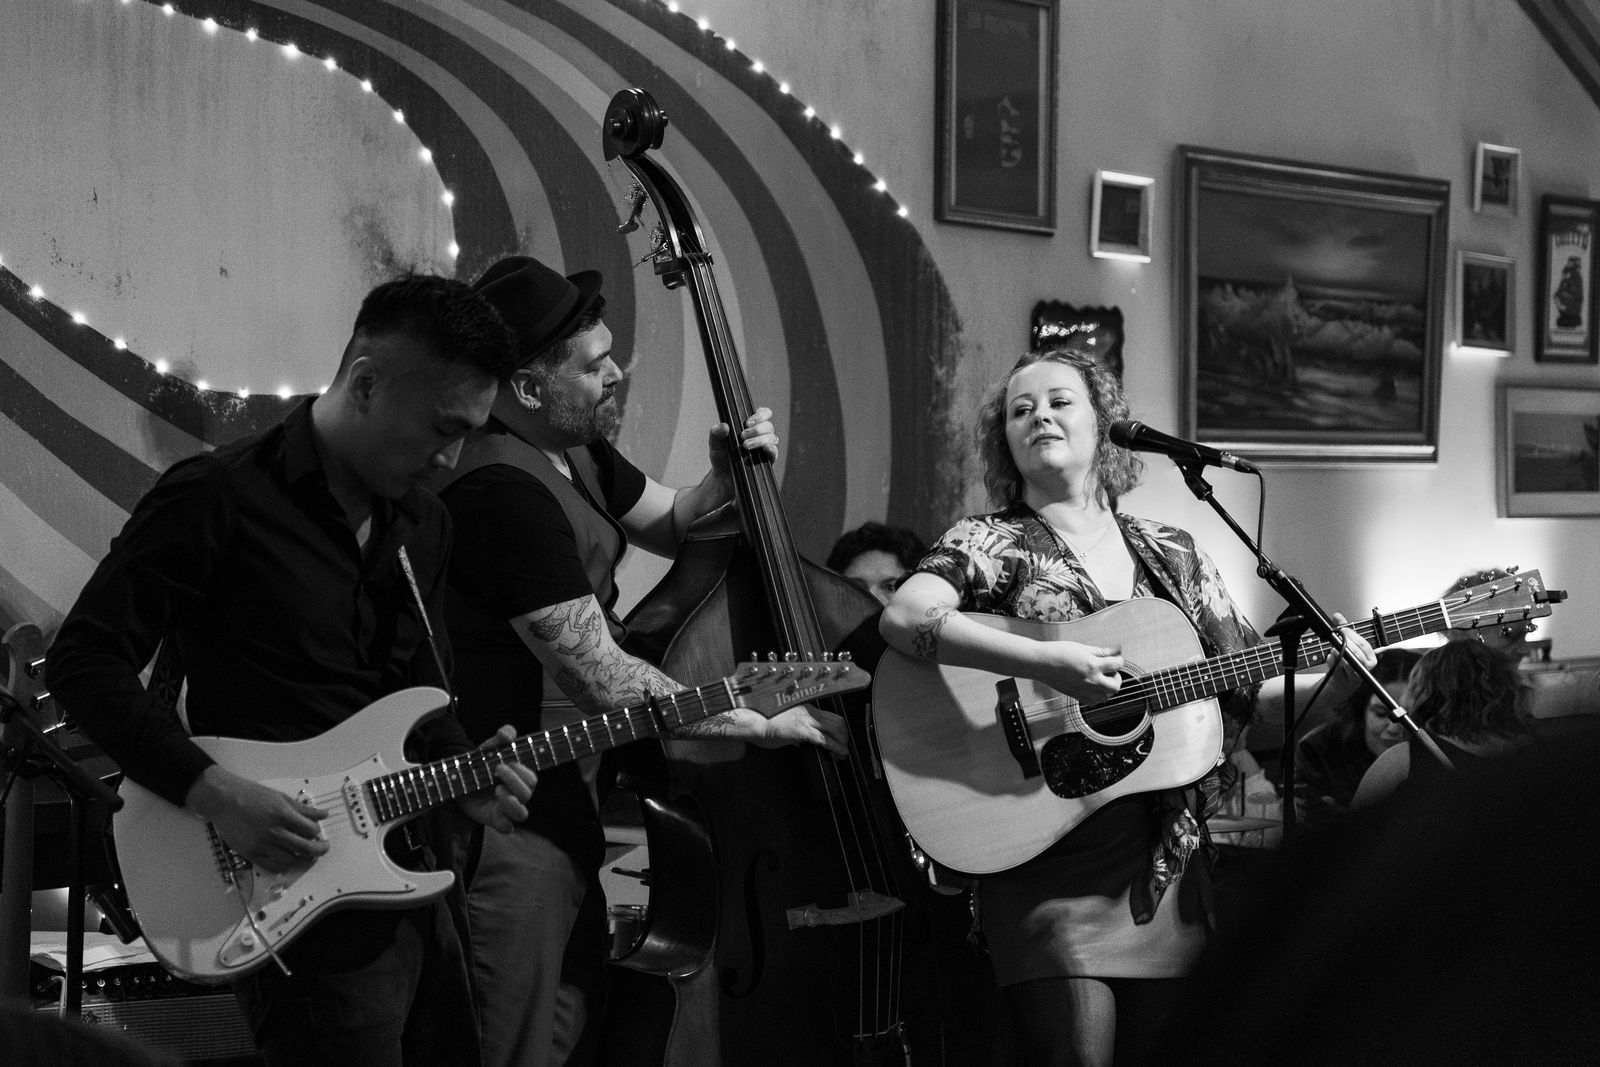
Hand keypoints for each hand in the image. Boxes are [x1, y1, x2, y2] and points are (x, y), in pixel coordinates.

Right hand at [185, 764, 327, 873]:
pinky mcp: (251, 854)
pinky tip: (288, 859)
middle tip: (323, 848)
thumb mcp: (281, 797)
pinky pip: (272, 866)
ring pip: (290, 860)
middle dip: (319, 850)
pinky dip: (283, 865)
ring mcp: (262, 845)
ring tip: (306, 855)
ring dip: (302, 859)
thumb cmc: (252, 795)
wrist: (223, 800)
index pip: (310, 830)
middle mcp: (274, 832)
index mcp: (283, 815)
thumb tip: (324, 814)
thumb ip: (303, 809)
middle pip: (305, 848)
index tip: (316, 831)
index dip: (316, 831)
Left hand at [456, 725, 538, 833]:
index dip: (522, 772)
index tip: (507, 761)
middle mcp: (516, 794)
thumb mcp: (489, 747)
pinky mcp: (494, 819)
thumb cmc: (479, 763)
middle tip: (497, 769)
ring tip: (498, 790)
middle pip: (528, 792)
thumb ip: (501, 737)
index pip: (532, 778)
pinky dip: (505, 822)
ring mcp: (505, 808)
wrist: (456, 779)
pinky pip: (507, 828)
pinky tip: (495, 808)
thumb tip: (507, 733)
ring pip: (522, 813)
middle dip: (514, 780)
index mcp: (519, 778)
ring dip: (512, 802)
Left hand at [709, 407, 779, 476]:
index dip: (759, 415)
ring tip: (745, 446)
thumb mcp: (715, 444)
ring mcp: (765, 448)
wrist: (723, 478)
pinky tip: (765, 448)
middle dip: (756, 429)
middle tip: (742, 436)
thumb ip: (716, 433)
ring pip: (772, 437)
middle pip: (768, 425)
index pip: (764, 414)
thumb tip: (724, 426)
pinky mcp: (767, 461)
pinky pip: (774, 452)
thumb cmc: (721, 458)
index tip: (747, 423)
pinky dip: (771, 449)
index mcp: (751, 427)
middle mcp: (760, 436)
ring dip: (760, 440)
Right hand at [750, 704, 850, 756]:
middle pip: (838, 720)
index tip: (839, 739)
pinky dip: (837, 747)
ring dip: (843, 741)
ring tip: (842, 753)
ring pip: (836, 728)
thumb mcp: (782, 726)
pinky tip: (840, 754)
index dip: (837, 729)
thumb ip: (793, 733)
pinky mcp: (803, 731)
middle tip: (844, 747)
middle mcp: (809, 711)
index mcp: (804, 708)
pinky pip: (826, 740)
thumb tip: (798, 742)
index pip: (828, 716)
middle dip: (844, 735)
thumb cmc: (762, 724)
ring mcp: (807, 720)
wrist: (753, 721)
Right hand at [1040, 640, 1123, 703]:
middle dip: (1116, 678)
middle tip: (1110, 672)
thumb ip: (1100, 651)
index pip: (1117, 665)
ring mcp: (1083, 690)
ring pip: (1105, 697)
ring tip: (1100, 679)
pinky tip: (1091, 686)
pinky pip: (1092, 702)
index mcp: (1093, 665)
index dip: (1118, 660)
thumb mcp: (1082, 648)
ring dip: (1106, 689)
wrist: (1040, 663)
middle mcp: (1090, 680)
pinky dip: (1095, 696)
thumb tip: (1115, 650)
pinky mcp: (1075, 696)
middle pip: (1115, 687)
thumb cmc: (1057, 652)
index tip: (1115, 658)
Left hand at [1326, 613, 1377, 698]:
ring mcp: (1355, 677)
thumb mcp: (1347, 644)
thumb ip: (1343, 629)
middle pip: (1357, 654)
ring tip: (1333, 649)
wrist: (1339, 683)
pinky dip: (1332, 663)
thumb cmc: (1346, 662)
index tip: (1343, 629)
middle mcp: (1366, 668)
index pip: (1364, 645)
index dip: (1353, 636)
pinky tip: (1329, 658)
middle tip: (1337, 637)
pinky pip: (1338, 672)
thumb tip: (1337, 616)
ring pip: (1349, 663)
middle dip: (1346, 643)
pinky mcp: (1344, 683)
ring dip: (1339, 654)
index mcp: (1371, 658)